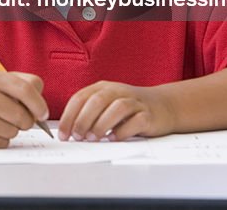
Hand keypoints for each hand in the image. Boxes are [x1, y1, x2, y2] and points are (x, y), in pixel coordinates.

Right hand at [0, 70, 47, 147]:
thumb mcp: (5, 81)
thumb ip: (29, 86)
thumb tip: (42, 111)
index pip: (25, 90)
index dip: (39, 104)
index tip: (43, 114)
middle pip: (21, 116)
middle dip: (27, 121)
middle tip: (20, 118)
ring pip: (12, 132)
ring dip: (13, 130)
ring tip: (1, 121)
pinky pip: (1, 143)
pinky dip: (2, 139)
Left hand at [58, 80, 174, 141]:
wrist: (163, 105)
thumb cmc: (129, 109)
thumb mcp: (106, 105)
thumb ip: (89, 114)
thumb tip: (69, 132)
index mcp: (102, 88)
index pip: (80, 98)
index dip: (69, 116)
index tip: (63, 134)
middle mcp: (117, 91)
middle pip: (97, 101)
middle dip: (83, 120)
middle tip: (77, 137)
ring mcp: (134, 102)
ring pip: (117, 108)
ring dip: (102, 124)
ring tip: (93, 138)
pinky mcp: (148, 114)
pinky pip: (136, 121)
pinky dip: (124, 130)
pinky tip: (115, 138)